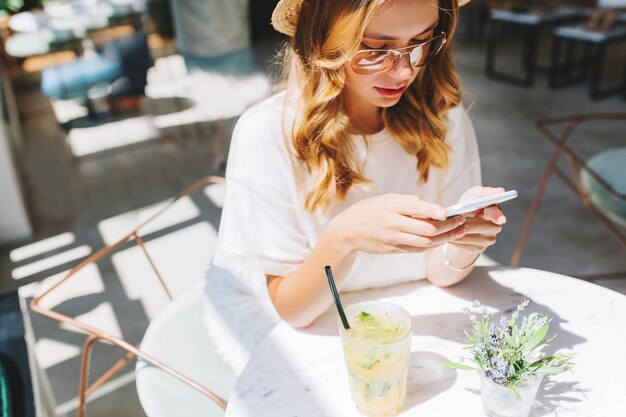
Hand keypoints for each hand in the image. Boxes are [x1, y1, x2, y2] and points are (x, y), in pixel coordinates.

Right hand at [326, 193, 466, 253]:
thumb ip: (406, 201)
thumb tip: (428, 205)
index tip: (449, 212)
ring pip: (425, 242)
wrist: (347, 232)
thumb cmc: (367, 211)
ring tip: (458, 231)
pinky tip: (443, 240)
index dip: (434, 211)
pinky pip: (417, 249)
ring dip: (445, 238)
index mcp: (390, 207)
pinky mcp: (394, 250)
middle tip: (462, 221)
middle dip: (447, 226)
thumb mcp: (384, 199)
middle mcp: (393, 224)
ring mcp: (394, 239)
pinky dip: (432, 245)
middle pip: (426, 228)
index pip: (415, 209)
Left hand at [448, 186, 506, 252]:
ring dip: (452, 229)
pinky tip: (447, 233)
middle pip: (475, 225)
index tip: (500, 219)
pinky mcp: (478, 249)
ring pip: (465, 235)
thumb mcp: (476, 194)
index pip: (496, 213)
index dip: (497, 216)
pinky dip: (451, 237)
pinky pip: (460, 243)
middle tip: (448, 217)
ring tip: (443, 224)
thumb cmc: (470, 203)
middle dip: (460, 221)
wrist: (462, 220)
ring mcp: (488, 240)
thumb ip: (487, 192)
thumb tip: (501, 191)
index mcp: (495, 211)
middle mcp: (495, 227)